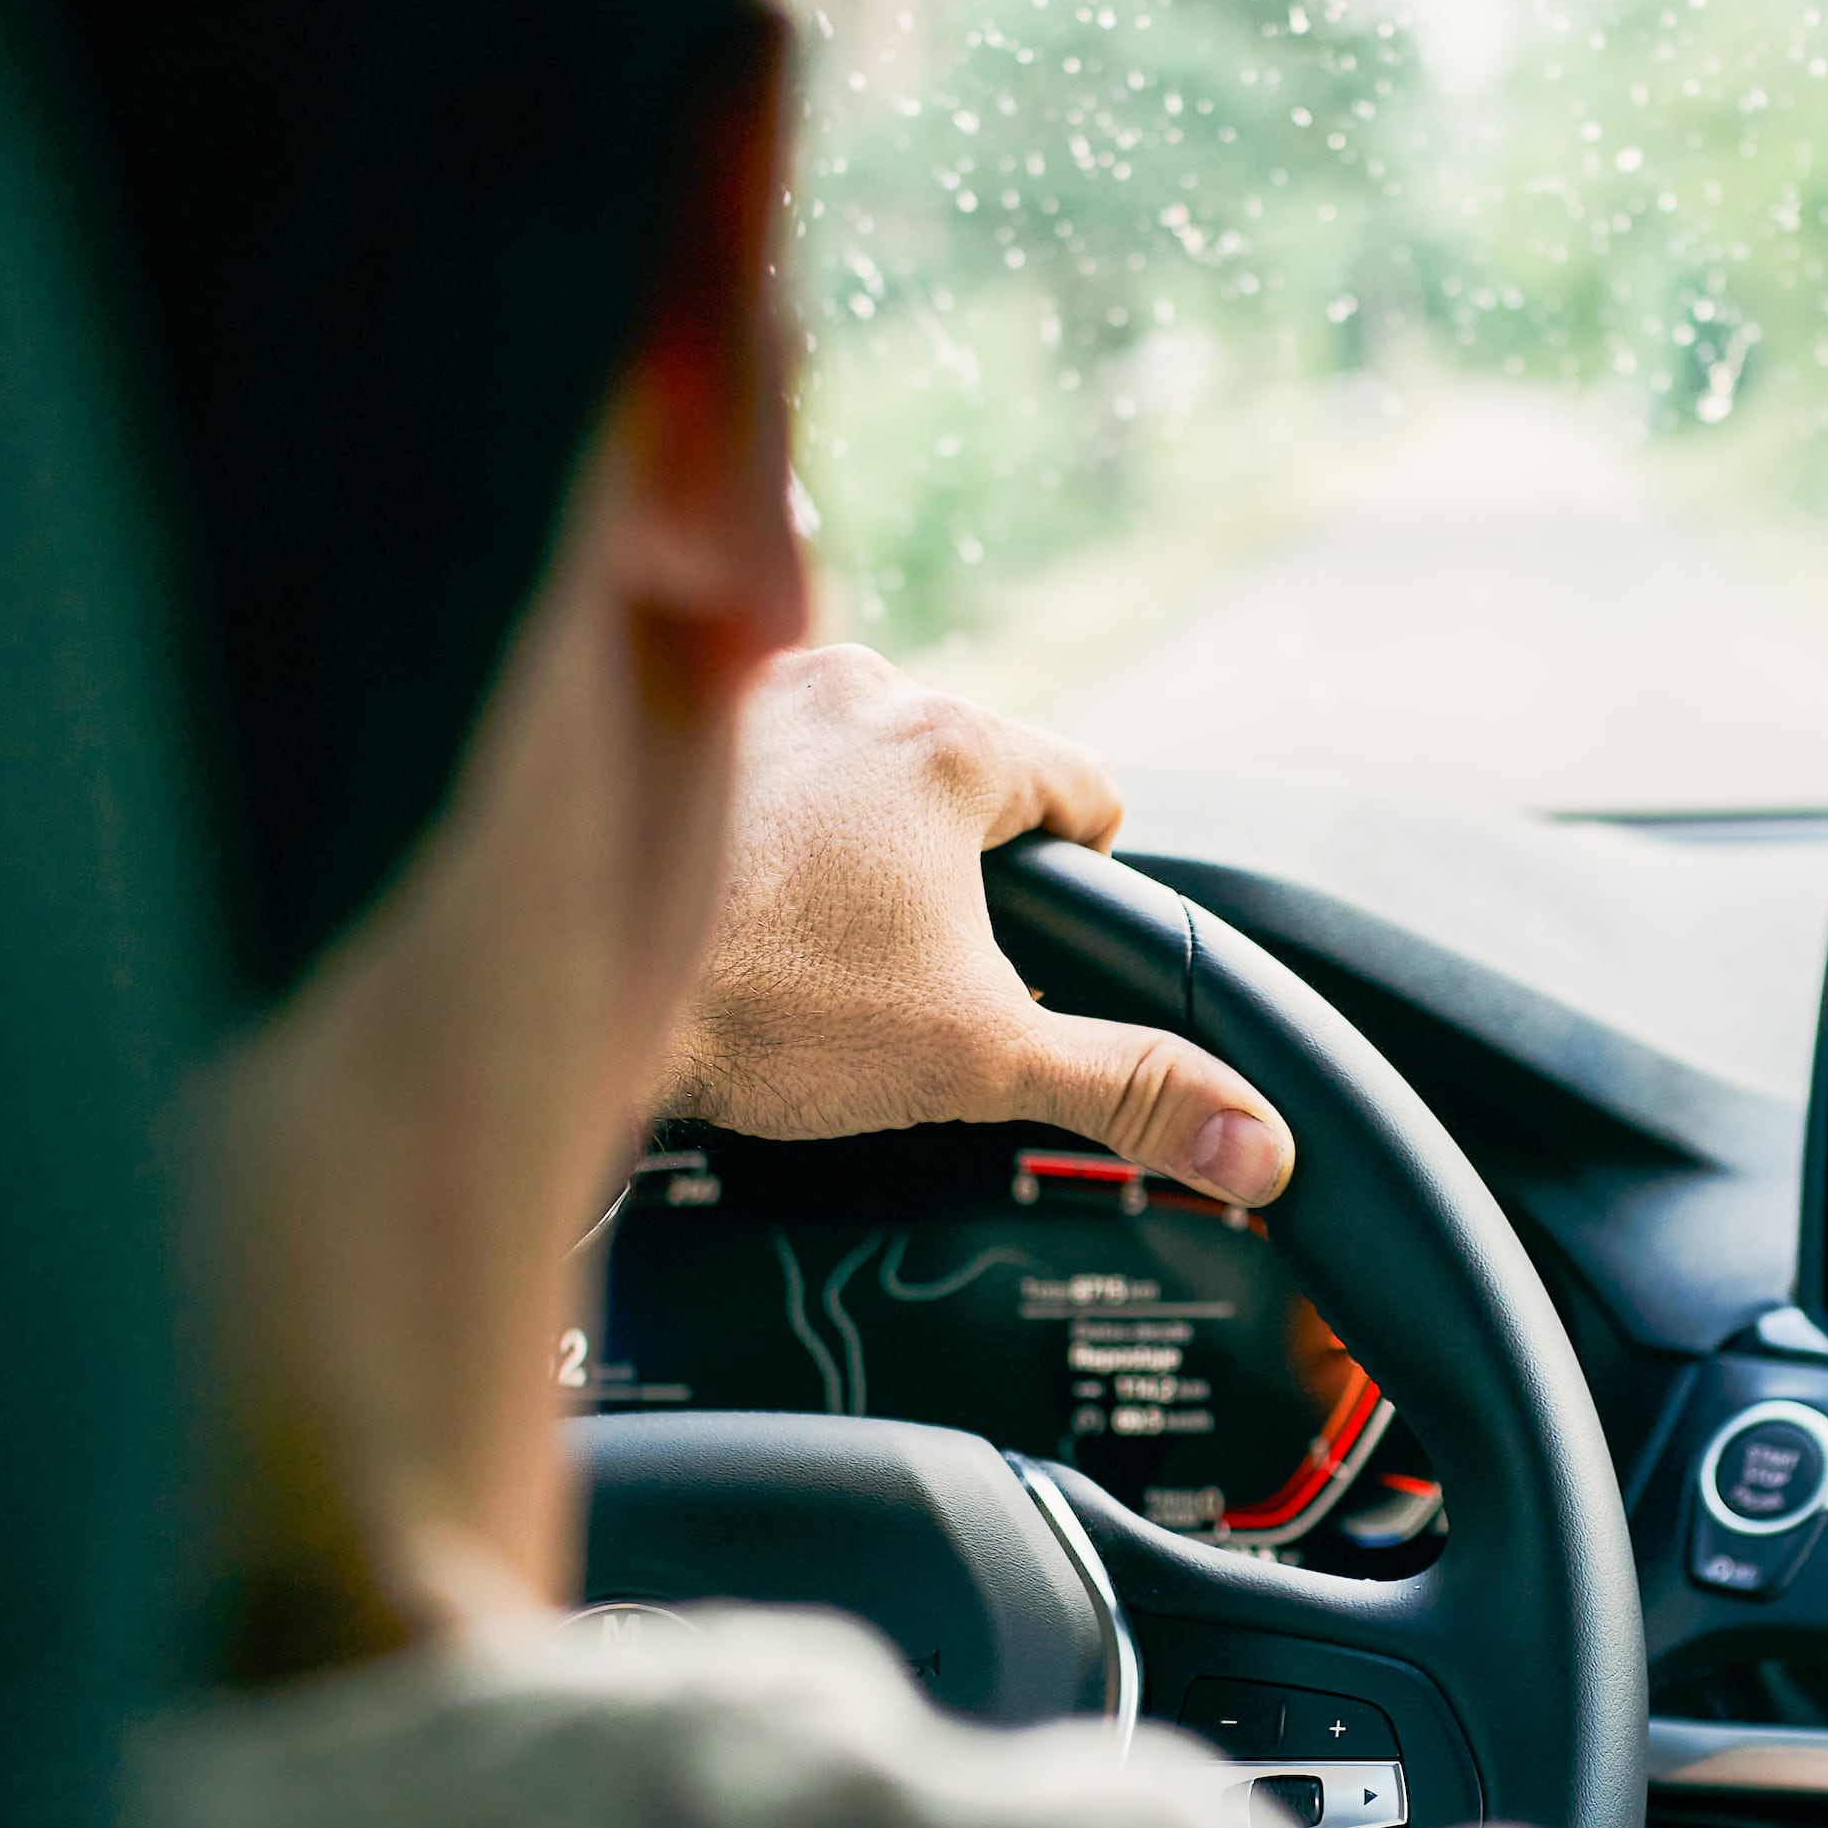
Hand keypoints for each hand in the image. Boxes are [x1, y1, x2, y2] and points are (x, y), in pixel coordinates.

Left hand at [651, 647, 1293, 1203]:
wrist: (572, 980)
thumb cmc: (761, 1003)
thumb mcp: (979, 1060)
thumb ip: (1128, 1091)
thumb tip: (1254, 1140)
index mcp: (954, 745)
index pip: (1085, 794)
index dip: (1084, 879)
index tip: (1049, 932)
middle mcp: (858, 687)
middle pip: (967, 776)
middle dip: (956, 865)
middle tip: (915, 962)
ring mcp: (756, 695)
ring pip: (864, 761)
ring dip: (860, 831)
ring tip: (820, 936)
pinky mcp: (676, 727)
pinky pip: (768, 760)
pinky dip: (771, 817)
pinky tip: (743, 898)